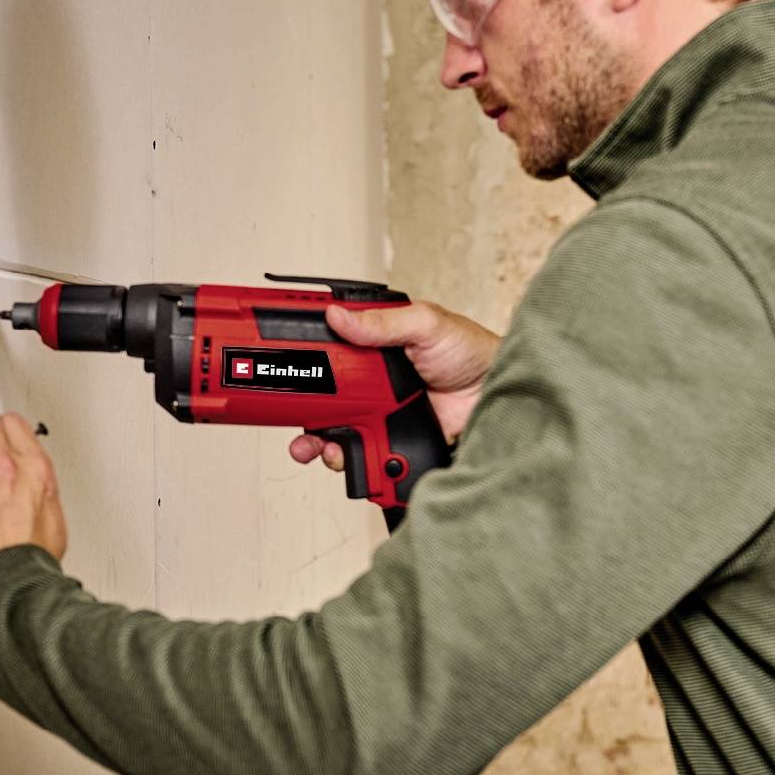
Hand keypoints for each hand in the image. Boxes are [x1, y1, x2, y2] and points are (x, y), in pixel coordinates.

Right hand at [288, 300, 499, 471]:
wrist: (498, 396)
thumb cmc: (470, 351)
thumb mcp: (426, 324)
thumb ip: (382, 323)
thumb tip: (338, 316)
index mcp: (374, 346)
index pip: (327, 350)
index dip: (301, 359)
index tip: (276, 365)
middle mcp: (371, 381)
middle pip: (321, 396)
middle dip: (297, 409)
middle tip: (286, 415)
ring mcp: (379, 413)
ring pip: (334, 429)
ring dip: (316, 440)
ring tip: (315, 445)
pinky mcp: (392, 440)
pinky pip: (361, 453)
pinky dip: (348, 459)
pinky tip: (346, 455)